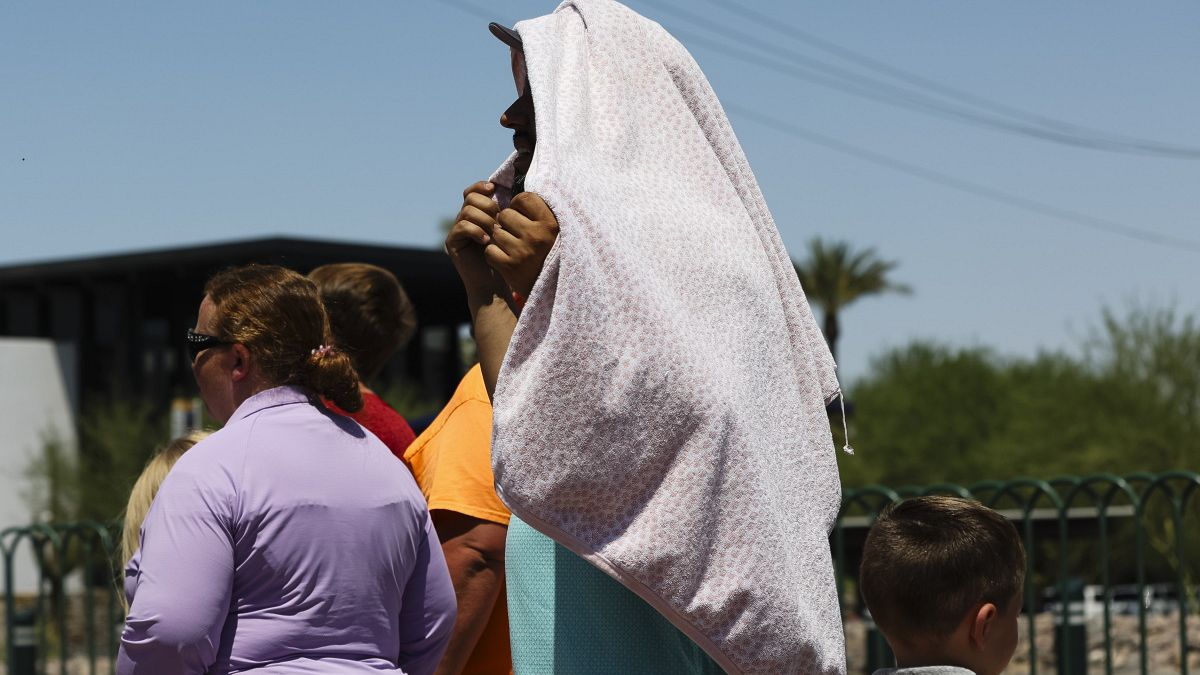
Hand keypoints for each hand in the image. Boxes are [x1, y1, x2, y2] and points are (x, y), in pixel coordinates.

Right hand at [446, 181, 508, 300]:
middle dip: (488, 206)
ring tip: (494, 234)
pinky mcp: (452, 243)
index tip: (494, 189)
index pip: (472, 192)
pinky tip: (487, 242)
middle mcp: (463, 220)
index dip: (481, 187)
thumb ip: (502, 213)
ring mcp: (456, 231)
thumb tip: (502, 190)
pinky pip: (462, 226)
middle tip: (498, 222)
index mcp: (475, 215)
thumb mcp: (506, 231)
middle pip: (470, 198)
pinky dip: (477, 231)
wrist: (494, 283)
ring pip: (467, 211)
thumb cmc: (504, 257)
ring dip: (485, 220)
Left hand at [485, 192, 559, 297]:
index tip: (523, 214)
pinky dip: (494, 255)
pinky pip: (490, 250)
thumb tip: (518, 188)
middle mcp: (537, 236)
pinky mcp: (510, 267)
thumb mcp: (551, 230)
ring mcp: (523, 252)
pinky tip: (506, 259)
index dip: (519, 205)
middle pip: (506, 214)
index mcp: (550, 223)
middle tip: (517, 234)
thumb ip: (539, 209)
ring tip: (513, 248)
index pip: (524, 198)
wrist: (550, 289)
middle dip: (507, 223)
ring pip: (496, 232)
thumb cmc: (549, 252)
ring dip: (500, 239)